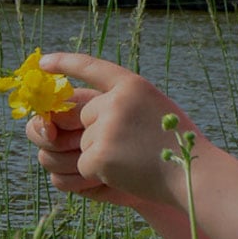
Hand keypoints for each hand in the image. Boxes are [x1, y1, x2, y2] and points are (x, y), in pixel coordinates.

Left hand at [27, 52, 208, 208]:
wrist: (194, 176)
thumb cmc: (177, 146)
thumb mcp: (154, 108)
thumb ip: (123, 103)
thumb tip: (82, 113)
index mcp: (132, 85)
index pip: (92, 67)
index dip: (66, 63)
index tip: (44, 62)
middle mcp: (116, 101)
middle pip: (84, 116)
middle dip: (98, 133)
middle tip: (132, 146)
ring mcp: (106, 127)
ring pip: (84, 143)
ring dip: (102, 156)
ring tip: (135, 160)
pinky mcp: (99, 154)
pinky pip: (83, 165)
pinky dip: (98, 175)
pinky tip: (125, 174)